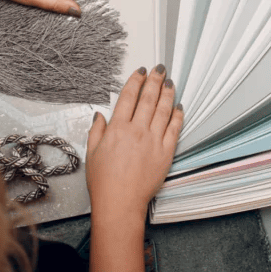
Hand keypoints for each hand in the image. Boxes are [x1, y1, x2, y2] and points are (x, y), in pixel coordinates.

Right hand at [86, 65, 183, 224]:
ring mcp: (153, 141)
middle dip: (155, 80)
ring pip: (163, 110)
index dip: (136, 81)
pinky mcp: (166, 153)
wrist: (120, 203)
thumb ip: (96, 131)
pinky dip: (177, 116)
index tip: (141, 71)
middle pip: (148, 98)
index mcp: (117, 128)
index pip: (128, 96)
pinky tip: (179, 107)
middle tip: (160, 69)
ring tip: (170, 82)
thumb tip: (100, 115)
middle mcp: (137, 131)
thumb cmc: (104, 182)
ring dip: (167, 93)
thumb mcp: (91, 153)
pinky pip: (174, 129)